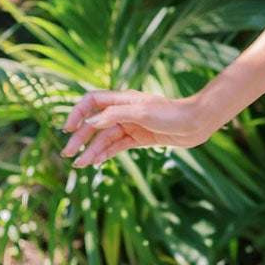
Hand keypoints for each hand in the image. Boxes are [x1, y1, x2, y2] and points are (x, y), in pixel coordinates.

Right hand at [60, 89, 211, 167]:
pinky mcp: (139, 138)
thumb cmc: (172, 113)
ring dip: (92, 150)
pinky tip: (95, 162)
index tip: (68, 128)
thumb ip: (114, 115)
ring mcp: (131, 125)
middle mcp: (124, 111)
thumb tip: (90, 122)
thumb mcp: (142, 112)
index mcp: (122, 99)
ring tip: (80, 164)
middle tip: (68, 154)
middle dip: (80, 138)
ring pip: (105, 138)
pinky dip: (106, 153)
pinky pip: (117, 146)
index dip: (77, 113)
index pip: (91, 102)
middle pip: (95, 124)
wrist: (197, 123)